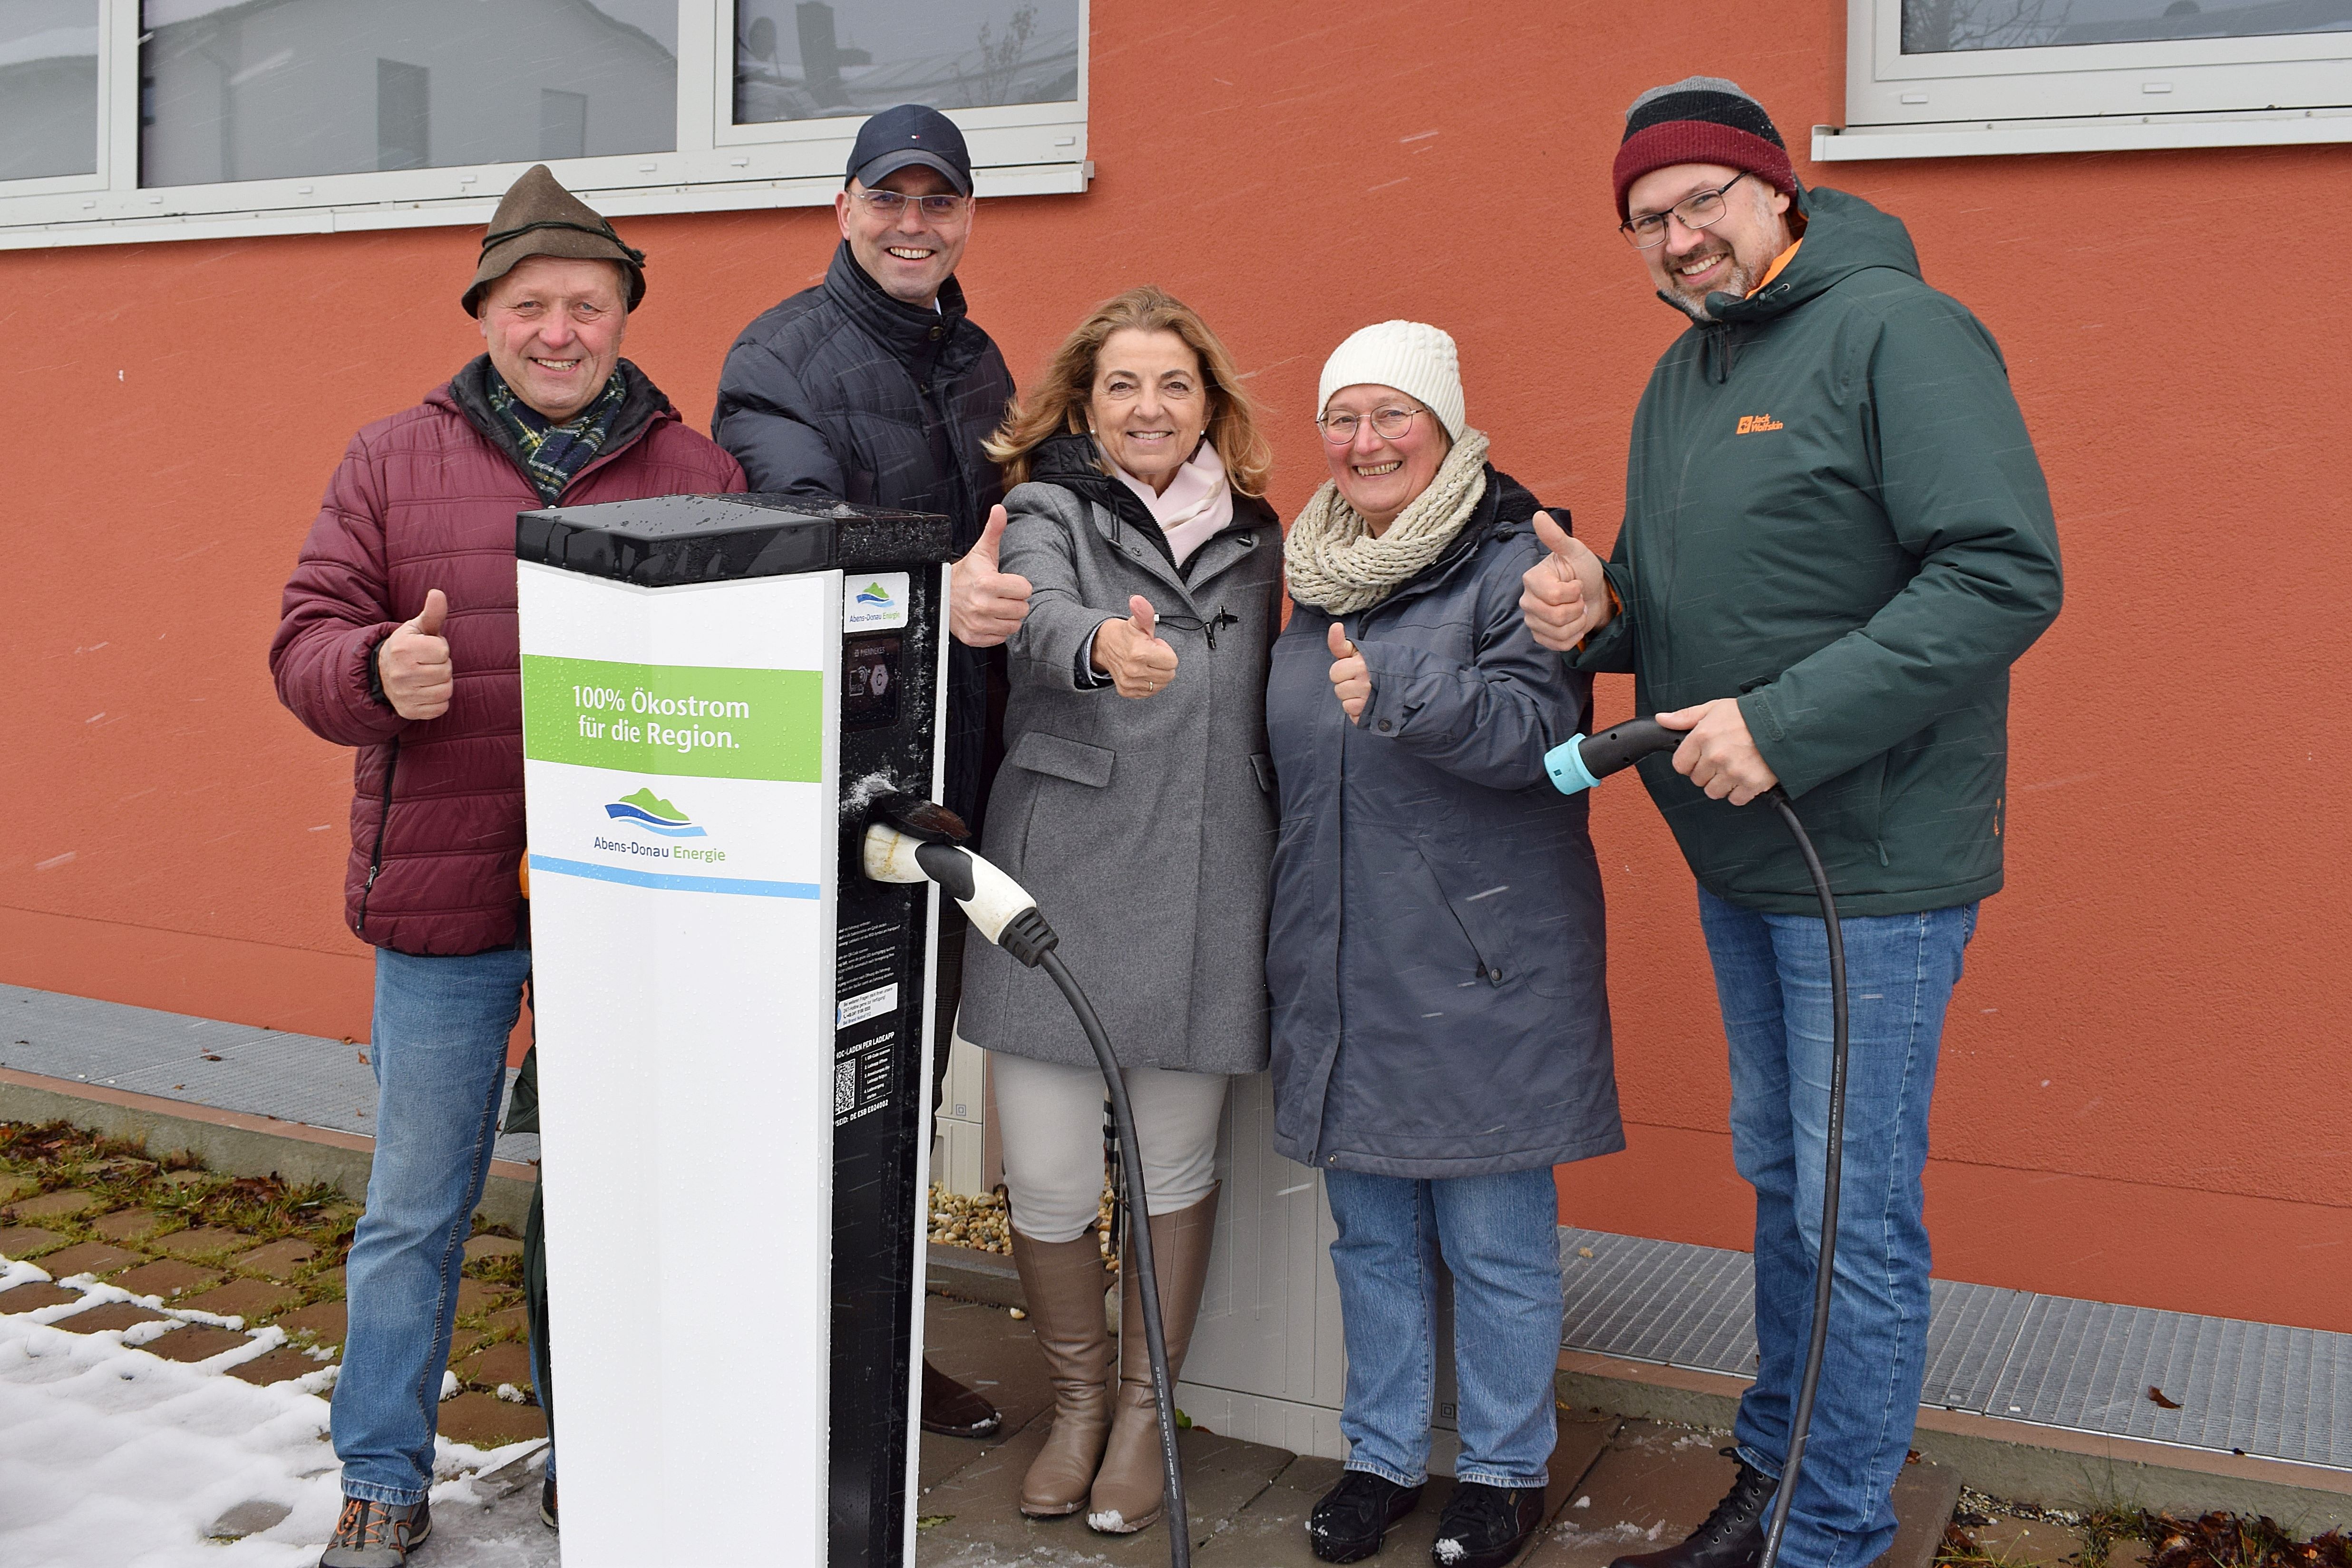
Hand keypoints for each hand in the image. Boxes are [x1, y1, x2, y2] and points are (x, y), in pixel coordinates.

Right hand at [377, 589, 452, 720]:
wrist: (383, 673)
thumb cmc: (408, 646)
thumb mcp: (417, 627)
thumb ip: (432, 613)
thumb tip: (438, 593)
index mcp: (403, 648)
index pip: (443, 650)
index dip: (440, 648)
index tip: (427, 648)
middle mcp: (400, 673)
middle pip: (446, 671)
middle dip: (442, 666)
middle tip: (427, 663)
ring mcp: (403, 694)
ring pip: (446, 690)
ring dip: (442, 683)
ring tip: (427, 675)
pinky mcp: (409, 711)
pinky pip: (441, 708)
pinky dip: (438, 700)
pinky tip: (425, 690)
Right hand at [949, 505, 1032, 646]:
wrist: (941, 593)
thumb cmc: (967, 573)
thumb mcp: (982, 551)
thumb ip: (994, 530)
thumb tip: (999, 509)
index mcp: (986, 583)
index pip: (1025, 590)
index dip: (1018, 585)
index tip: (1005, 582)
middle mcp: (981, 606)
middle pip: (1022, 609)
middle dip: (1014, 601)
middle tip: (1001, 594)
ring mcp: (977, 624)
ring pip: (1013, 626)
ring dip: (1008, 616)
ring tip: (995, 605)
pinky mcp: (974, 638)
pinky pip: (1000, 638)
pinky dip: (997, 630)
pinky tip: (988, 617)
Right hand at [1090, 595, 1177, 698]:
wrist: (1103, 646)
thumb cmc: (1126, 634)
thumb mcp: (1138, 622)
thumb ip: (1144, 612)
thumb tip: (1137, 600)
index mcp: (1139, 653)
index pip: (1173, 662)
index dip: (1166, 652)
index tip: (1154, 645)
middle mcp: (1134, 671)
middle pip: (1169, 674)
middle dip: (1163, 663)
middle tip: (1150, 654)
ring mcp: (1129, 683)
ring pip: (1161, 684)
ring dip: (1157, 673)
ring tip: (1146, 662)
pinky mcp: (1126, 691)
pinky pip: (1150, 692)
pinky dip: (1149, 682)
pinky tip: (1141, 671)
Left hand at [1327, 621, 1369, 723]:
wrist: (1409, 683)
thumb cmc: (1378, 664)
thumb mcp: (1360, 651)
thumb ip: (1341, 643)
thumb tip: (1335, 625)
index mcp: (1362, 665)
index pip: (1335, 672)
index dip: (1342, 671)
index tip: (1352, 669)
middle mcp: (1366, 684)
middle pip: (1338, 690)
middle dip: (1346, 685)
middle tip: (1361, 681)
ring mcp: (1369, 702)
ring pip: (1346, 704)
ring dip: (1353, 700)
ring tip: (1367, 693)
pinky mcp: (1372, 716)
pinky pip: (1354, 716)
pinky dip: (1359, 712)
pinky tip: (1370, 704)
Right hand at [1520, 511, 1611, 652]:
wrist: (1594, 593)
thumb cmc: (1583, 570)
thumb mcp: (1575, 551)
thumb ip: (1556, 537)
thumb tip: (1538, 515)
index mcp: (1532, 579)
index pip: (1553, 596)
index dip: (1573, 592)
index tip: (1576, 583)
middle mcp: (1527, 601)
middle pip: (1555, 616)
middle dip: (1577, 608)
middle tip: (1578, 597)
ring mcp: (1532, 621)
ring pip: (1558, 633)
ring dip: (1577, 622)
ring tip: (1577, 609)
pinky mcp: (1540, 637)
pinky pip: (1558, 645)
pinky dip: (1574, 636)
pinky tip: (1574, 624)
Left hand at [1657, 698, 1778, 804]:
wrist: (1785, 722)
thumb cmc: (1749, 714)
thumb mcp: (1714, 708)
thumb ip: (1686, 717)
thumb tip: (1662, 719)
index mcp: (1702, 736)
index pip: (1680, 765)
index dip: (1689, 762)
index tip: (1699, 758)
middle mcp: (1715, 756)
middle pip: (1697, 780)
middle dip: (1707, 772)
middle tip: (1722, 760)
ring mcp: (1733, 771)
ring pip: (1714, 792)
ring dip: (1722, 784)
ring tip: (1734, 768)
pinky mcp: (1751, 784)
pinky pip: (1736, 799)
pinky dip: (1740, 792)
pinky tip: (1746, 776)